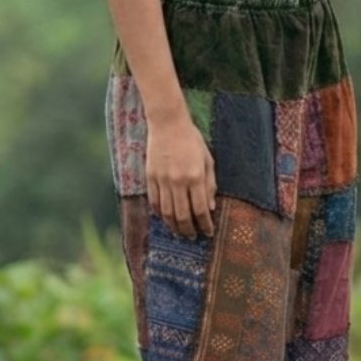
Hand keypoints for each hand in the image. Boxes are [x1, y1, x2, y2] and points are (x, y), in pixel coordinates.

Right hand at [145, 112, 217, 237]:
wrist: (167, 123)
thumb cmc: (191, 140)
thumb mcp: (208, 160)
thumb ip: (210, 184)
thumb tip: (211, 208)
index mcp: (195, 176)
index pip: (200, 209)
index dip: (205, 225)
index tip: (208, 233)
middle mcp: (178, 181)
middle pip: (183, 215)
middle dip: (189, 230)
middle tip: (193, 237)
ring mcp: (162, 180)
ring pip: (167, 213)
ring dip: (174, 226)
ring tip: (180, 233)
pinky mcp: (150, 177)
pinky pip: (154, 202)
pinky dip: (160, 214)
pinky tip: (166, 219)